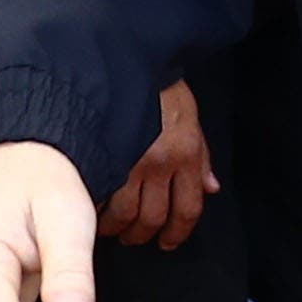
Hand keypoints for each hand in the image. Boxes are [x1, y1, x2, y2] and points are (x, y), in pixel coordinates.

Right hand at [97, 79, 217, 249]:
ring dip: (117, 228)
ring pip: (125, 213)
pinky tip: (90, 210)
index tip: (167, 243)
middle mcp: (161, 162)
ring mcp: (131, 159)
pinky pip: (100, 193)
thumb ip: (202, 157)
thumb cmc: (163, 87)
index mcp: (186, 154)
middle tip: (134, 237)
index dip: (178, 233)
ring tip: (110, 228)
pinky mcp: (104, 153)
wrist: (132, 58)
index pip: (188, 209)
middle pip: (154, 218)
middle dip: (143, 235)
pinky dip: (95, 208)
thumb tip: (211, 188)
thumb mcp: (192, 118)